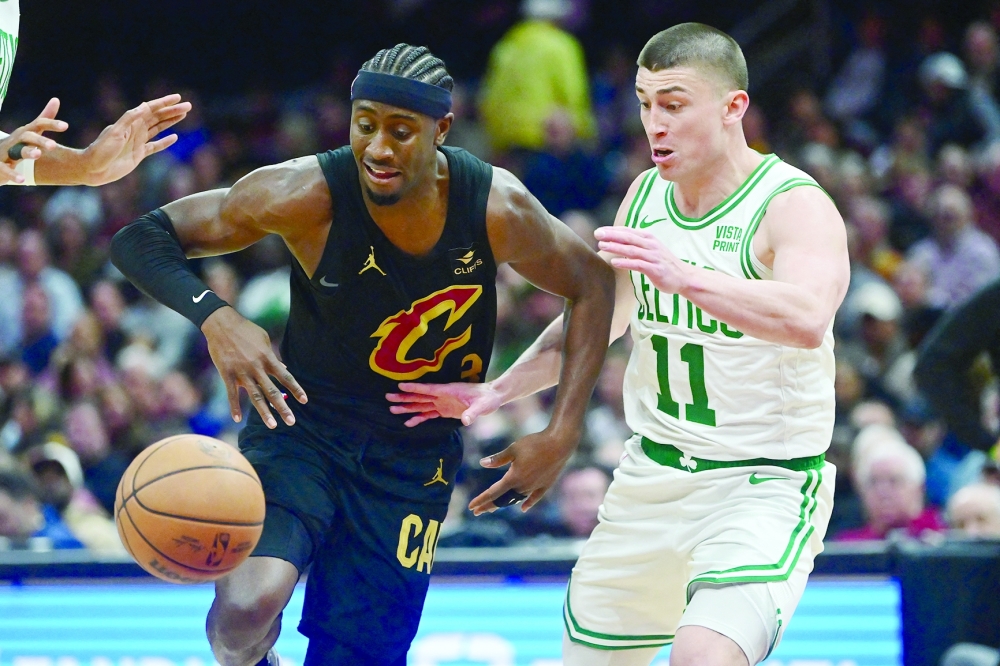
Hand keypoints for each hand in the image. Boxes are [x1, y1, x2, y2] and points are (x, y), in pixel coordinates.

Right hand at [0, 98, 66, 182]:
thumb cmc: (16, 145)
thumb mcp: (30, 132)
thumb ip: (44, 118)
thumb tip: (56, 99)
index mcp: (25, 133)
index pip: (38, 124)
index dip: (51, 124)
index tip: (65, 126)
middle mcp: (16, 140)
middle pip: (28, 137)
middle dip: (40, 140)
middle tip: (54, 145)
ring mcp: (6, 152)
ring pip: (17, 151)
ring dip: (28, 152)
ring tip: (38, 154)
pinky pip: (5, 169)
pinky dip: (13, 174)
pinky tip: (21, 180)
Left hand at [79, 93, 191, 185]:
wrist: (93, 168)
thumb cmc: (101, 149)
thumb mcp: (115, 132)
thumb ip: (130, 119)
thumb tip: (146, 106)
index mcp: (131, 122)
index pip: (151, 109)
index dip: (165, 103)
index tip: (178, 98)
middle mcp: (136, 129)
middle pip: (158, 117)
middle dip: (173, 111)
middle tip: (188, 106)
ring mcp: (138, 141)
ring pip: (159, 128)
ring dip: (171, 121)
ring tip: (183, 115)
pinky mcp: (139, 154)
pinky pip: (155, 146)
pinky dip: (165, 142)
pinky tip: (174, 137)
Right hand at [202, 307, 307, 428]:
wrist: (221, 324)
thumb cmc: (245, 331)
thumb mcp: (264, 340)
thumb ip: (273, 357)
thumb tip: (284, 369)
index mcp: (267, 358)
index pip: (286, 377)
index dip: (296, 389)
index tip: (305, 401)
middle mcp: (257, 367)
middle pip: (272, 391)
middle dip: (283, 407)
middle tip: (292, 422)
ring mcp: (241, 372)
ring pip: (255, 396)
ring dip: (264, 412)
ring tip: (272, 426)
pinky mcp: (226, 373)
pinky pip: (231, 394)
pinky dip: (234, 407)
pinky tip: (237, 420)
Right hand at [386, 381, 502, 426]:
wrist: (492, 397)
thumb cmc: (487, 399)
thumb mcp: (482, 406)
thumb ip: (473, 413)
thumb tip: (466, 421)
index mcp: (448, 391)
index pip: (428, 389)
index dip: (415, 388)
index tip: (400, 386)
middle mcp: (442, 395)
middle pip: (419, 396)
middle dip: (404, 397)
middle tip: (388, 398)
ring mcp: (442, 402)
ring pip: (421, 404)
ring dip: (407, 407)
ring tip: (392, 409)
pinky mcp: (445, 410)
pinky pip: (429, 414)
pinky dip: (418, 418)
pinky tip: (408, 422)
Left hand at [469, 428, 577, 514]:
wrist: (560, 444)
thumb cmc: (535, 443)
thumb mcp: (513, 448)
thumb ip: (498, 458)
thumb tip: (482, 463)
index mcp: (513, 478)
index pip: (493, 493)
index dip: (481, 500)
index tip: (471, 507)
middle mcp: (523, 486)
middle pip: (503, 499)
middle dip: (489, 506)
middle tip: (477, 512)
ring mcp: (535, 487)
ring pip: (516, 499)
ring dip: (504, 504)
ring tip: (494, 508)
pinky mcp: (545, 485)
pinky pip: (533, 498)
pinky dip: (527, 503)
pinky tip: (522, 508)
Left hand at [595, 226, 692, 293]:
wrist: (683, 276)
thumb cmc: (663, 263)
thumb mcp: (650, 249)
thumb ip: (635, 245)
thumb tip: (617, 242)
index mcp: (648, 238)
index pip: (628, 231)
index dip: (613, 230)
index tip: (599, 230)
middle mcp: (650, 245)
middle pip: (628, 238)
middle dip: (612, 235)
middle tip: (597, 234)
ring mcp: (653, 257)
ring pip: (632, 250)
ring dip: (616, 247)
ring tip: (602, 246)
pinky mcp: (655, 269)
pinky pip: (638, 265)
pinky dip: (626, 263)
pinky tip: (615, 262)